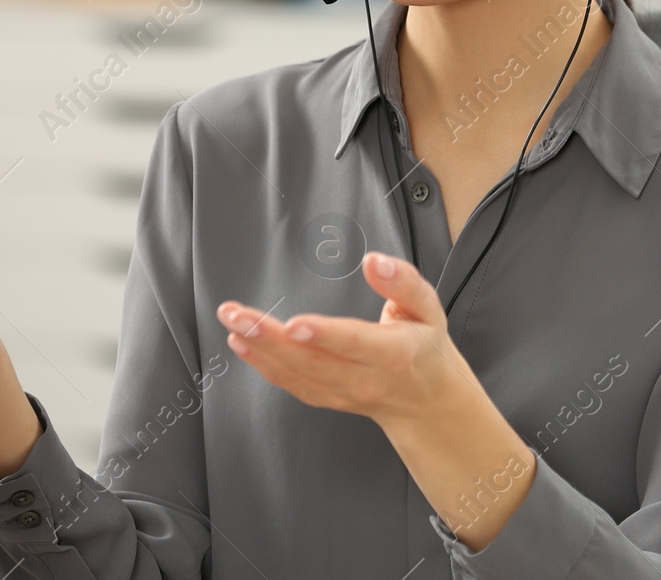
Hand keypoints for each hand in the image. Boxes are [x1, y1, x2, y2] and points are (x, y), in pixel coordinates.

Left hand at [216, 251, 475, 430]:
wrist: (425, 400)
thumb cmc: (424, 345)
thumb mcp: (428, 308)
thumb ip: (403, 282)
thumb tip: (374, 261)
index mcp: (393, 353)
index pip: (354, 343)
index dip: (324, 335)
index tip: (295, 324)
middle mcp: (364, 379)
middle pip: (312, 361)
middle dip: (269, 338)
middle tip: (237, 315)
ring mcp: (342, 394)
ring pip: (295, 375)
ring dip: (258, 349)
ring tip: (232, 322)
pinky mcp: (326, 398)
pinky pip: (290, 384)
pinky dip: (262, 365)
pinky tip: (241, 344)